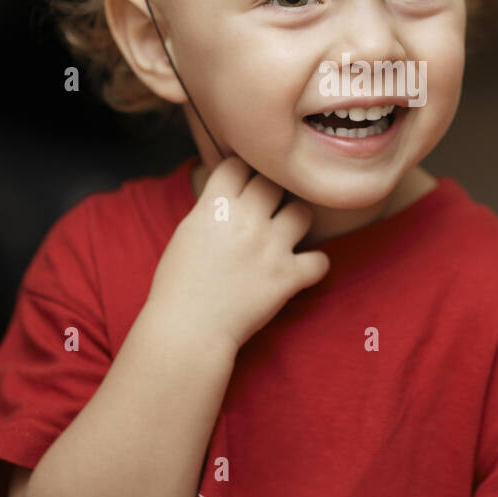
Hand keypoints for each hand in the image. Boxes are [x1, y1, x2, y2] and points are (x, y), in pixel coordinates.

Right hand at [147, 156, 329, 350]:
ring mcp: (271, 248)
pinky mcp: (288, 277)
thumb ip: (212, 207)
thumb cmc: (177, 286)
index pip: (239, 164)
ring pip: (303, 212)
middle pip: (274, 182)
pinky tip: (301, 270)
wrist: (187, 331)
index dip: (243, 172)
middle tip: (267, 209)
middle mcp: (246, 221)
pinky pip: (320, 260)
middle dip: (271, 193)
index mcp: (215, 207)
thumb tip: (232, 190)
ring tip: (286, 235)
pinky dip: (314, 266)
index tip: (244, 185)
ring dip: (296, 222)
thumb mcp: (186, 232)